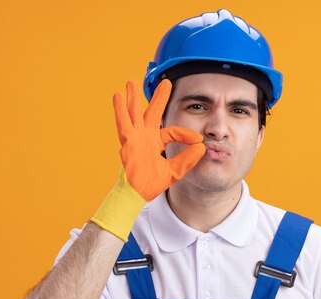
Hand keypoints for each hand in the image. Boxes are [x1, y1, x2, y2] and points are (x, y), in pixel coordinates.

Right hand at [113, 79, 205, 200]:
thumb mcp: (175, 170)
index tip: (198, 139)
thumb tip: (202, 147)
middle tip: (165, 82)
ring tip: (131, 82)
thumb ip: (187, 159)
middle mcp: (145, 137)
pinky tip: (118, 96)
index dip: (186, 134)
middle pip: (153, 113)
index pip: (173, 132)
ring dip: (133, 98)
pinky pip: (123, 123)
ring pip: (135, 113)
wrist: (138, 195)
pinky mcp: (127, 142)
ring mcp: (135, 138)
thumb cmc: (151, 183)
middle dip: (159, 98)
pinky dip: (120, 110)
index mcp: (156, 142)